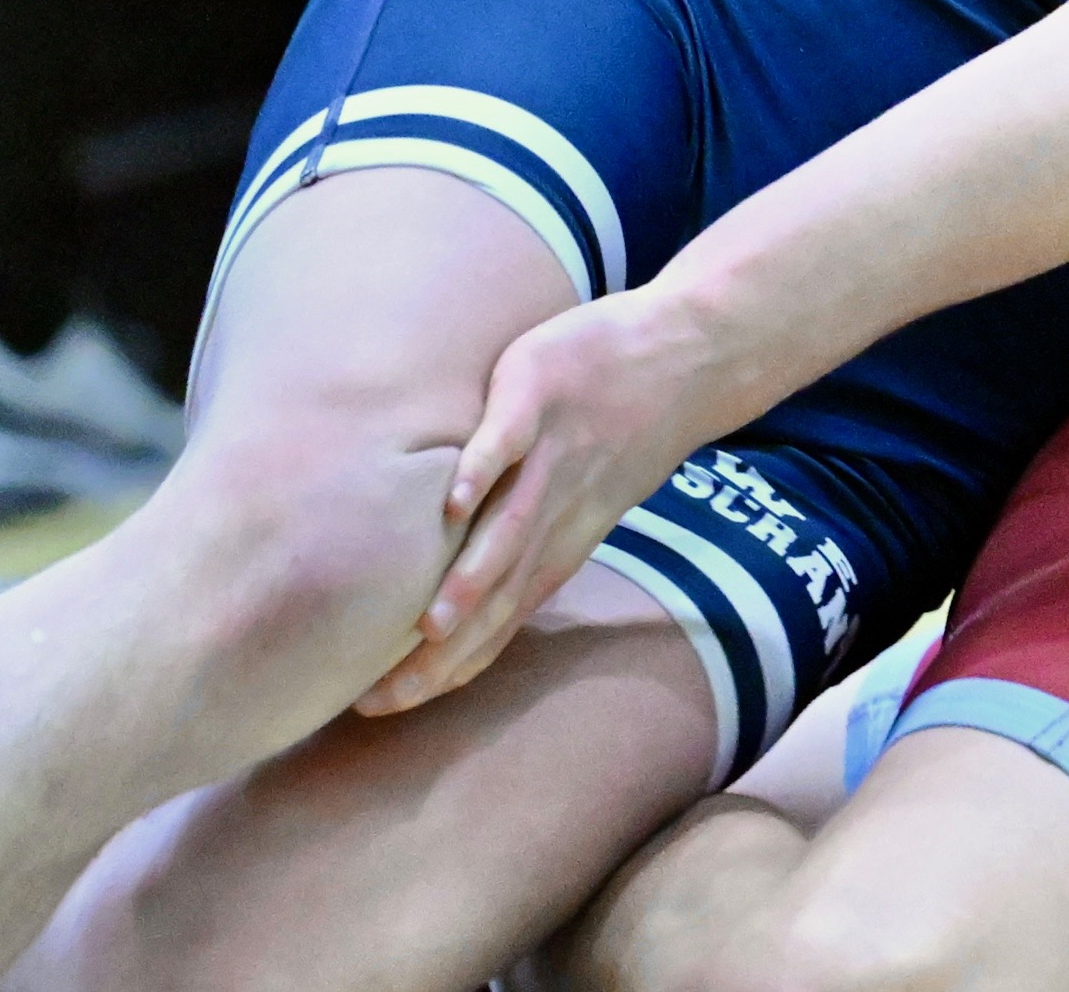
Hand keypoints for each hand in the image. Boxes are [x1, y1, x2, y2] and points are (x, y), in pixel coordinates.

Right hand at [358, 290, 726, 714]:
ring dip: (472, 578)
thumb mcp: (581, 500)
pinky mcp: (542, 397)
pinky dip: (488, 470)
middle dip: (442, 653)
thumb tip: (473, 581)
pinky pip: (513, 440)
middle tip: (381, 698)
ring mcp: (553, 454)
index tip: (383, 708)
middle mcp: (557, 513)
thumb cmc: (622, 428)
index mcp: (559, 542)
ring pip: (511, 529)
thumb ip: (529, 541)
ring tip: (428, 627)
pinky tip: (454, 501)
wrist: (688, 360)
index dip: (445, 667)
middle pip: (497, 596)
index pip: (498, 621)